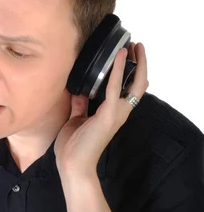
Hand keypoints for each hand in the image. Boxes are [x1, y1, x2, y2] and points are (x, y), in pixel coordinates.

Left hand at [54, 42, 148, 176]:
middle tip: (137, 46)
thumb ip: (80, 105)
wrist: (72, 165)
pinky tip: (118, 56)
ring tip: (133, 46)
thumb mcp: (76, 120)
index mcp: (112, 113)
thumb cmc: (73, 147)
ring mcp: (116, 114)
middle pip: (139, 85)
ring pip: (134, 84)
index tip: (128, 55)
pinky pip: (114, 88)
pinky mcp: (108, 115)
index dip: (131, 73)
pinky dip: (117, 71)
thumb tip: (79, 91)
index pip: (128, 90)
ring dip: (135, 63)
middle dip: (140, 65)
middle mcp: (119, 112)